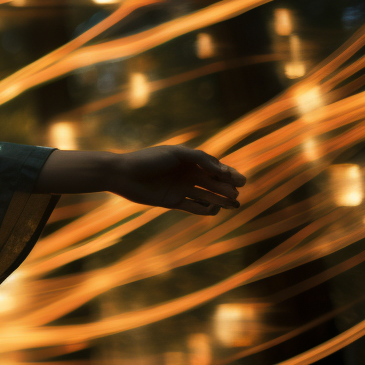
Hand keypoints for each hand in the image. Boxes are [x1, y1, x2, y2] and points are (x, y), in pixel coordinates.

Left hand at [110, 144, 247, 214]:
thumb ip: (201, 158)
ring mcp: (181, 189)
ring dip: (220, 200)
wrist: (123, 174)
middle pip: (213, 183)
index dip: (229, 174)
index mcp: (190, 161)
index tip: (240, 181)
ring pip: (206, 196)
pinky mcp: (173, 201)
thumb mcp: (176, 154)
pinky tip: (212, 210)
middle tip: (237, 194)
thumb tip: (222, 169)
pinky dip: (204, 209)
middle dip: (227, 189)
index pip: (215, 169)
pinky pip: (193, 207)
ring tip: (233, 204)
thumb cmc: (149, 159)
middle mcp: (187, 175)